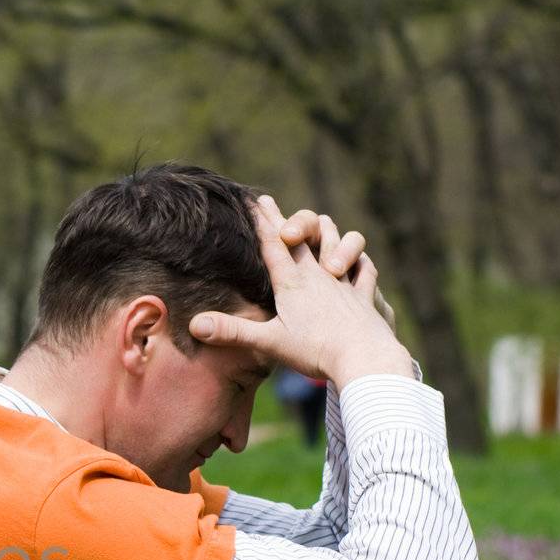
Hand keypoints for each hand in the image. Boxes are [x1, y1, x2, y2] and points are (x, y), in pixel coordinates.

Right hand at [189, 196, 412, 385]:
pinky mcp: (363, 298)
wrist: (364, 359)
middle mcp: (319, 276)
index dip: (261, 222)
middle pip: (300, 239)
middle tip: (269, 202)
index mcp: (293, 283)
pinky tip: (358, 262)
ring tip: (319, 224)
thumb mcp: (267, 342)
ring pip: (336, 243)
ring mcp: (344, 284)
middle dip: (282, 219)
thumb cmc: (314, 351)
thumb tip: (194, 325)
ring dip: (325, 232)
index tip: (252, 200)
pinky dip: (359, 261)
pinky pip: (365, 271)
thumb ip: (231, 331)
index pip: (273, 245)